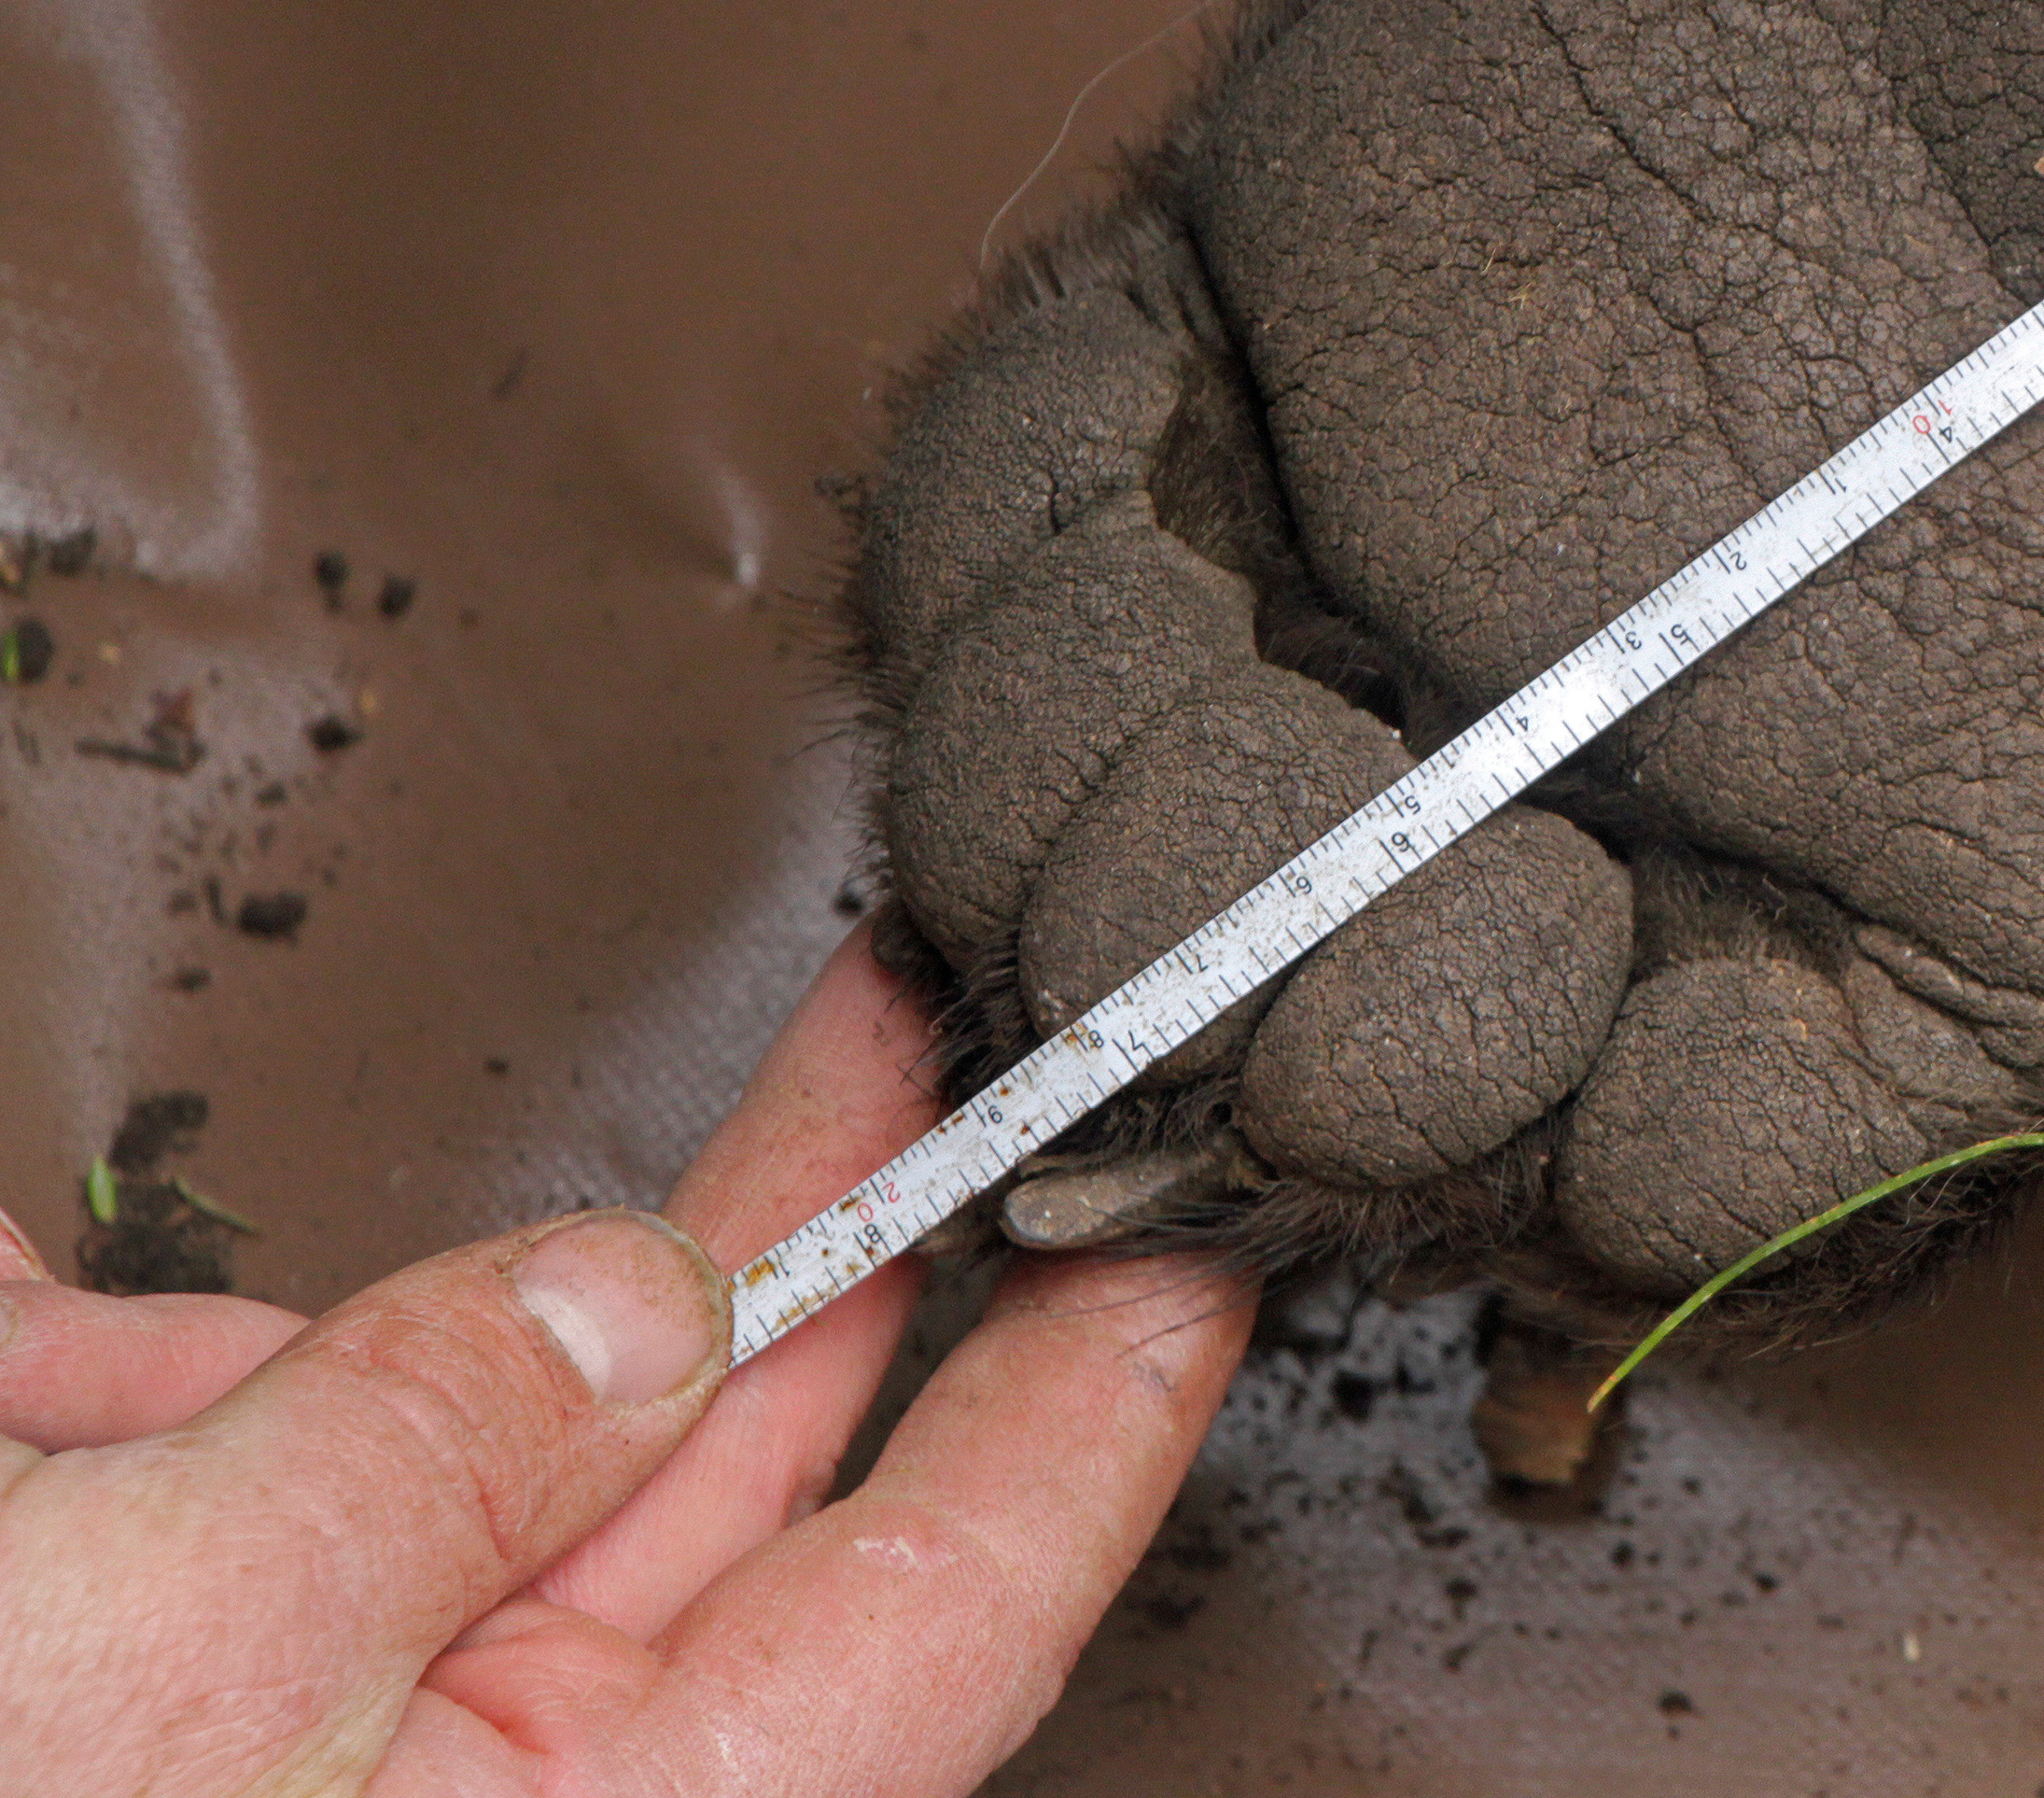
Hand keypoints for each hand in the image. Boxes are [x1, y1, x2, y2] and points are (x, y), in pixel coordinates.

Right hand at [0, 930, 1251, 1797]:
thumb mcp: (132, 1652)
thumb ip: (422, 1454)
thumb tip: (635, 1307)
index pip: (944, 1614)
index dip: (1101, 1407)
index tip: (1203, 1231)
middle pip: (739, 1483)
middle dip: (813, 1238)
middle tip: (941, 1039)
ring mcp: (311, 1753)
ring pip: (455, 1454)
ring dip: (339, 1344)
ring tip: (93, 1358)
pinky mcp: (154, 1682)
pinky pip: (220, 1483)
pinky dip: (117, 1397)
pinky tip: (10, 1354)